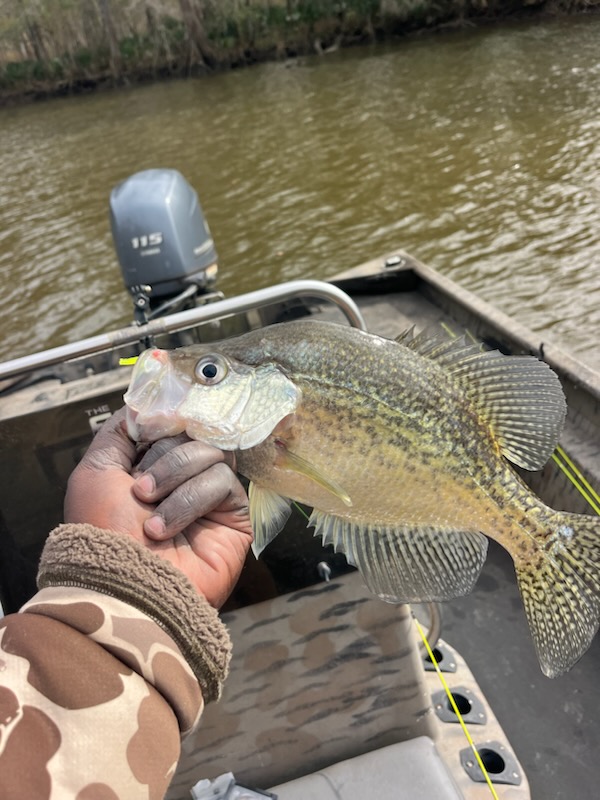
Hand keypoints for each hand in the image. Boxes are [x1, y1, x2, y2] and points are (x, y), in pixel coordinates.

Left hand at [64, 408, 252, 607]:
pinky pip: (223, 480)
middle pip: (192, 433)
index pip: (171, 423)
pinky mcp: (232, 516)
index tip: (149, 427)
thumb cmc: (101, 532)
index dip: (163, 420)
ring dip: (175, 476)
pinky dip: (191, 498)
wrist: (122, 585)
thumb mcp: (95, 472)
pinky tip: (167, 526)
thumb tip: (146, 405)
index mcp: (150, 467)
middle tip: (141, 488)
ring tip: (149, 509)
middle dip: (163, 456)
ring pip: (210, 452)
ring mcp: (209, 497)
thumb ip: (118, 432)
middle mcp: (181, 480)